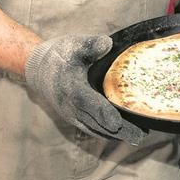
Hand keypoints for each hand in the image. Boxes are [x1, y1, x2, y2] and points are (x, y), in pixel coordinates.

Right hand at [24, 35, 144, 144]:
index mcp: (72, 88)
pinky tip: (122, 134)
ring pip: (95, 129)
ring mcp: (71, 115)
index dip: (104, 114)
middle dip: (118, 131)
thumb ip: (91, 45)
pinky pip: (91, 129)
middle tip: (140, 136)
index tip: (117, 123)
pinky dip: (106, 133)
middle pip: (97, 122)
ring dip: (116, 135)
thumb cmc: (61, 54)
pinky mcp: (74, 118)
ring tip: (138, 136)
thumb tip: (108, 44)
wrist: (39, 69)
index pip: (89, 104)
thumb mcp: (75, 45)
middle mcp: (71, 106)